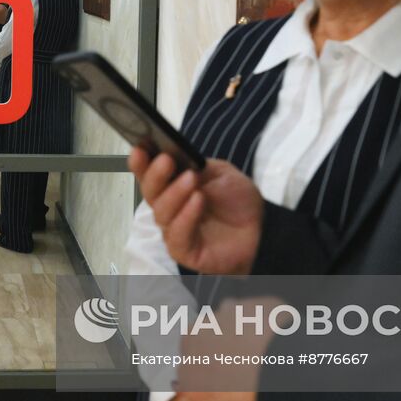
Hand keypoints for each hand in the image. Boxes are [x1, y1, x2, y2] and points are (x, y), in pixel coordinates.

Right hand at [128, 150, 263, 274]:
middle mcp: (169, 209)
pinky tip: (198, 201)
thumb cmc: (237, 202)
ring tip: (191, 179)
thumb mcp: (221, 173)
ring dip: (174, 194)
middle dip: (155, 175)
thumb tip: (178, 159)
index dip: (140, 163)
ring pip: (161, 213)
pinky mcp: (184, 251)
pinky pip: (176, 235)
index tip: (139, 149)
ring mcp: (174, 230)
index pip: (149, 175)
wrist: (261, 228)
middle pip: (150, 193)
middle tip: (166, 160)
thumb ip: (198, 165)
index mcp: (172, 186)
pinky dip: (185, 216)